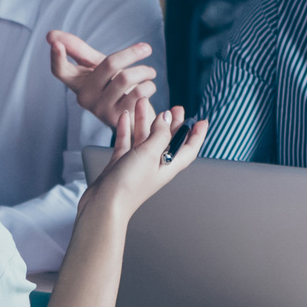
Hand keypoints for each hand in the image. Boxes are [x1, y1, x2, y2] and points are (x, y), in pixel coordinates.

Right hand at [48, 30, 159, 127]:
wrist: (131, 119)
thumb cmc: (112, 88)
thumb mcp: (96, 67)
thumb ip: (78, 49)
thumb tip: (50, 35)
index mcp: (77, 83)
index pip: (61, 71)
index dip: (56, 57)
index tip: (54, 43)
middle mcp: (85, 97)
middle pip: (109, 65)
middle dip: (132, 54)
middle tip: (147, 49)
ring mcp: (100, 109)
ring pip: (125, 78)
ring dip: (144, 71)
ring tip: (150, 72)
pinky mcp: (118, 118)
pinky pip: (138, 93)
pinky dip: (149, 85)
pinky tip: (149, 86)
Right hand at [86, 104, 210, 216]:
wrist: (104, 204)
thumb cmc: (129, 184)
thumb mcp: (150, 154)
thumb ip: (160, 134)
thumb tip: (167, 117)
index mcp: (168, 166)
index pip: (189, 149)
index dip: (197, 135)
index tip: (202, 121)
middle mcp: (155, 165)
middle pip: (167, 140)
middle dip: (171, 123)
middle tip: (175, 107)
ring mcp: (137, 165)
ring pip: (144, 138)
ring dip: (145, 120)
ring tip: (142, 102)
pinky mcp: (120, 165)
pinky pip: (126, 143)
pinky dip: (126, 129)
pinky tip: (124, 117)